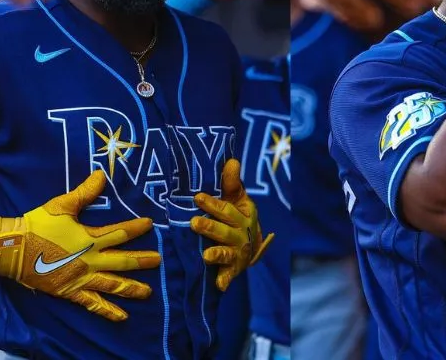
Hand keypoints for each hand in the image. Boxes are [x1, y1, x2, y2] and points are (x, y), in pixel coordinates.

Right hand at [0, 170, 159, 321]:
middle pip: (122, 262)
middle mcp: (90, 261)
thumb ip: (84, 192)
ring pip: (112, 285)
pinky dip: (107, 310)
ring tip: (148, 293)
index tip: (150, 224)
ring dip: (132, 289)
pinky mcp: (70, 291)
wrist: (12, 248)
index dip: (136, 228)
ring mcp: (81, 278)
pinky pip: (92, 303)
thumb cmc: (37, 225)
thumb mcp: (62, 205)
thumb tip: (101, 175)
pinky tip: (122, 316)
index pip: (119, 233)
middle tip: (159, 261)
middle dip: (142, 261)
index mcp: (89, 239)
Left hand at [190, 159, 272, 291]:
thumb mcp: (236, 197)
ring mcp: (238, 253)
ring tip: (206, 255)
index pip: (227, 209)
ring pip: (226, 252)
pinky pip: (228, 275)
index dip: (213, 204)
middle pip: (226, 230)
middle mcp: (242, 235)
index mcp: (245, 215)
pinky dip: (224, 280)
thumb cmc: (237, 215)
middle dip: (211, 227)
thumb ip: (231, 182)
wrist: (251, 246)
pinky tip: (218, 285)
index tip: (197, 197)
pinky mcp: (232, 269)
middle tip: (194, 223)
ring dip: (217, 253)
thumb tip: (231, 160)